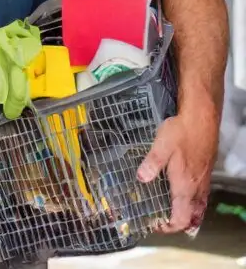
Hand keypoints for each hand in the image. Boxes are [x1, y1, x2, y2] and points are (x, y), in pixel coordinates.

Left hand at [137, 111, 217, 233]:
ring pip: (198, 208)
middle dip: (176, 223)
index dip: (168, 227)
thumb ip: (151, 164)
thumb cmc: (181, 132)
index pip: (180, 218)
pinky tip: (183, 195)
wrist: (202, 118)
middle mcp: (196, 188)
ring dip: (186, 214)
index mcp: (185, 186)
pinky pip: (201, 197)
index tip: (155, 225)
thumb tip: (141, 179)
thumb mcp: (161, 146)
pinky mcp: (205, 172)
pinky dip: (193, 204)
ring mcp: (203, 181)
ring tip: (170, 212)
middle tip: (160, 219)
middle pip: (191, 217)